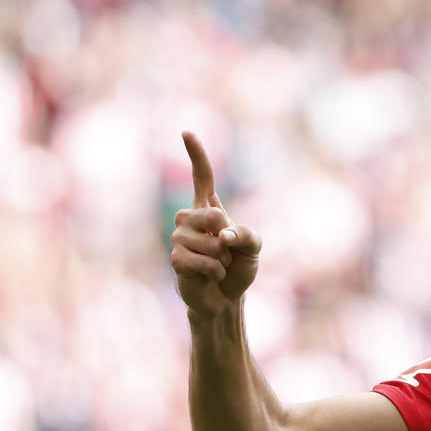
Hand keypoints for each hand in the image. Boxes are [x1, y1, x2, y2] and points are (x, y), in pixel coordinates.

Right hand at [171, 131, 261, 318]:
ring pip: (203, 241)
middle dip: (225, 232)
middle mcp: (190, 219)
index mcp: (210, 209)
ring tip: (219, 264)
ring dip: (220, 256)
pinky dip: (212, 270)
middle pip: (209, 213)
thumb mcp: (255, 247)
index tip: (186, 132)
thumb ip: (246, 235)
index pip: (202, 177)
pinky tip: (211, 275)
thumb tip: (223, 235)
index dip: (196, 155)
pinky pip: (196, 260)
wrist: (226, 298)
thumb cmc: (239, 267)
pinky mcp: (175, 259)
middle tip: (227, 249)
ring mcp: (180, 238)